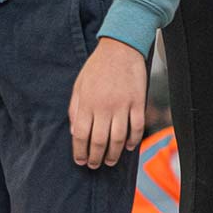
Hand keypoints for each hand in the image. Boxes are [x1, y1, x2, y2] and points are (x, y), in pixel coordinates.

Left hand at [68, 37, 144, 168]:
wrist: (120, 47)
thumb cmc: (97, 67)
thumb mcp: (79, 85)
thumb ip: (75, 109)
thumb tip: (74, 132)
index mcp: (87, 103)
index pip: (81, 135)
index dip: (80, 152)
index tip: (80, 161)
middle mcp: (104, 106)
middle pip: (99, 141)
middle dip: (95, 158)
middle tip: (95, 165)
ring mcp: (122, 105)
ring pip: (119, 138)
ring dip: (114, 154)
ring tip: (110, 161)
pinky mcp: (138, 101)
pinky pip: (137, 127)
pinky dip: (134, 140)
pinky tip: (130, 147)